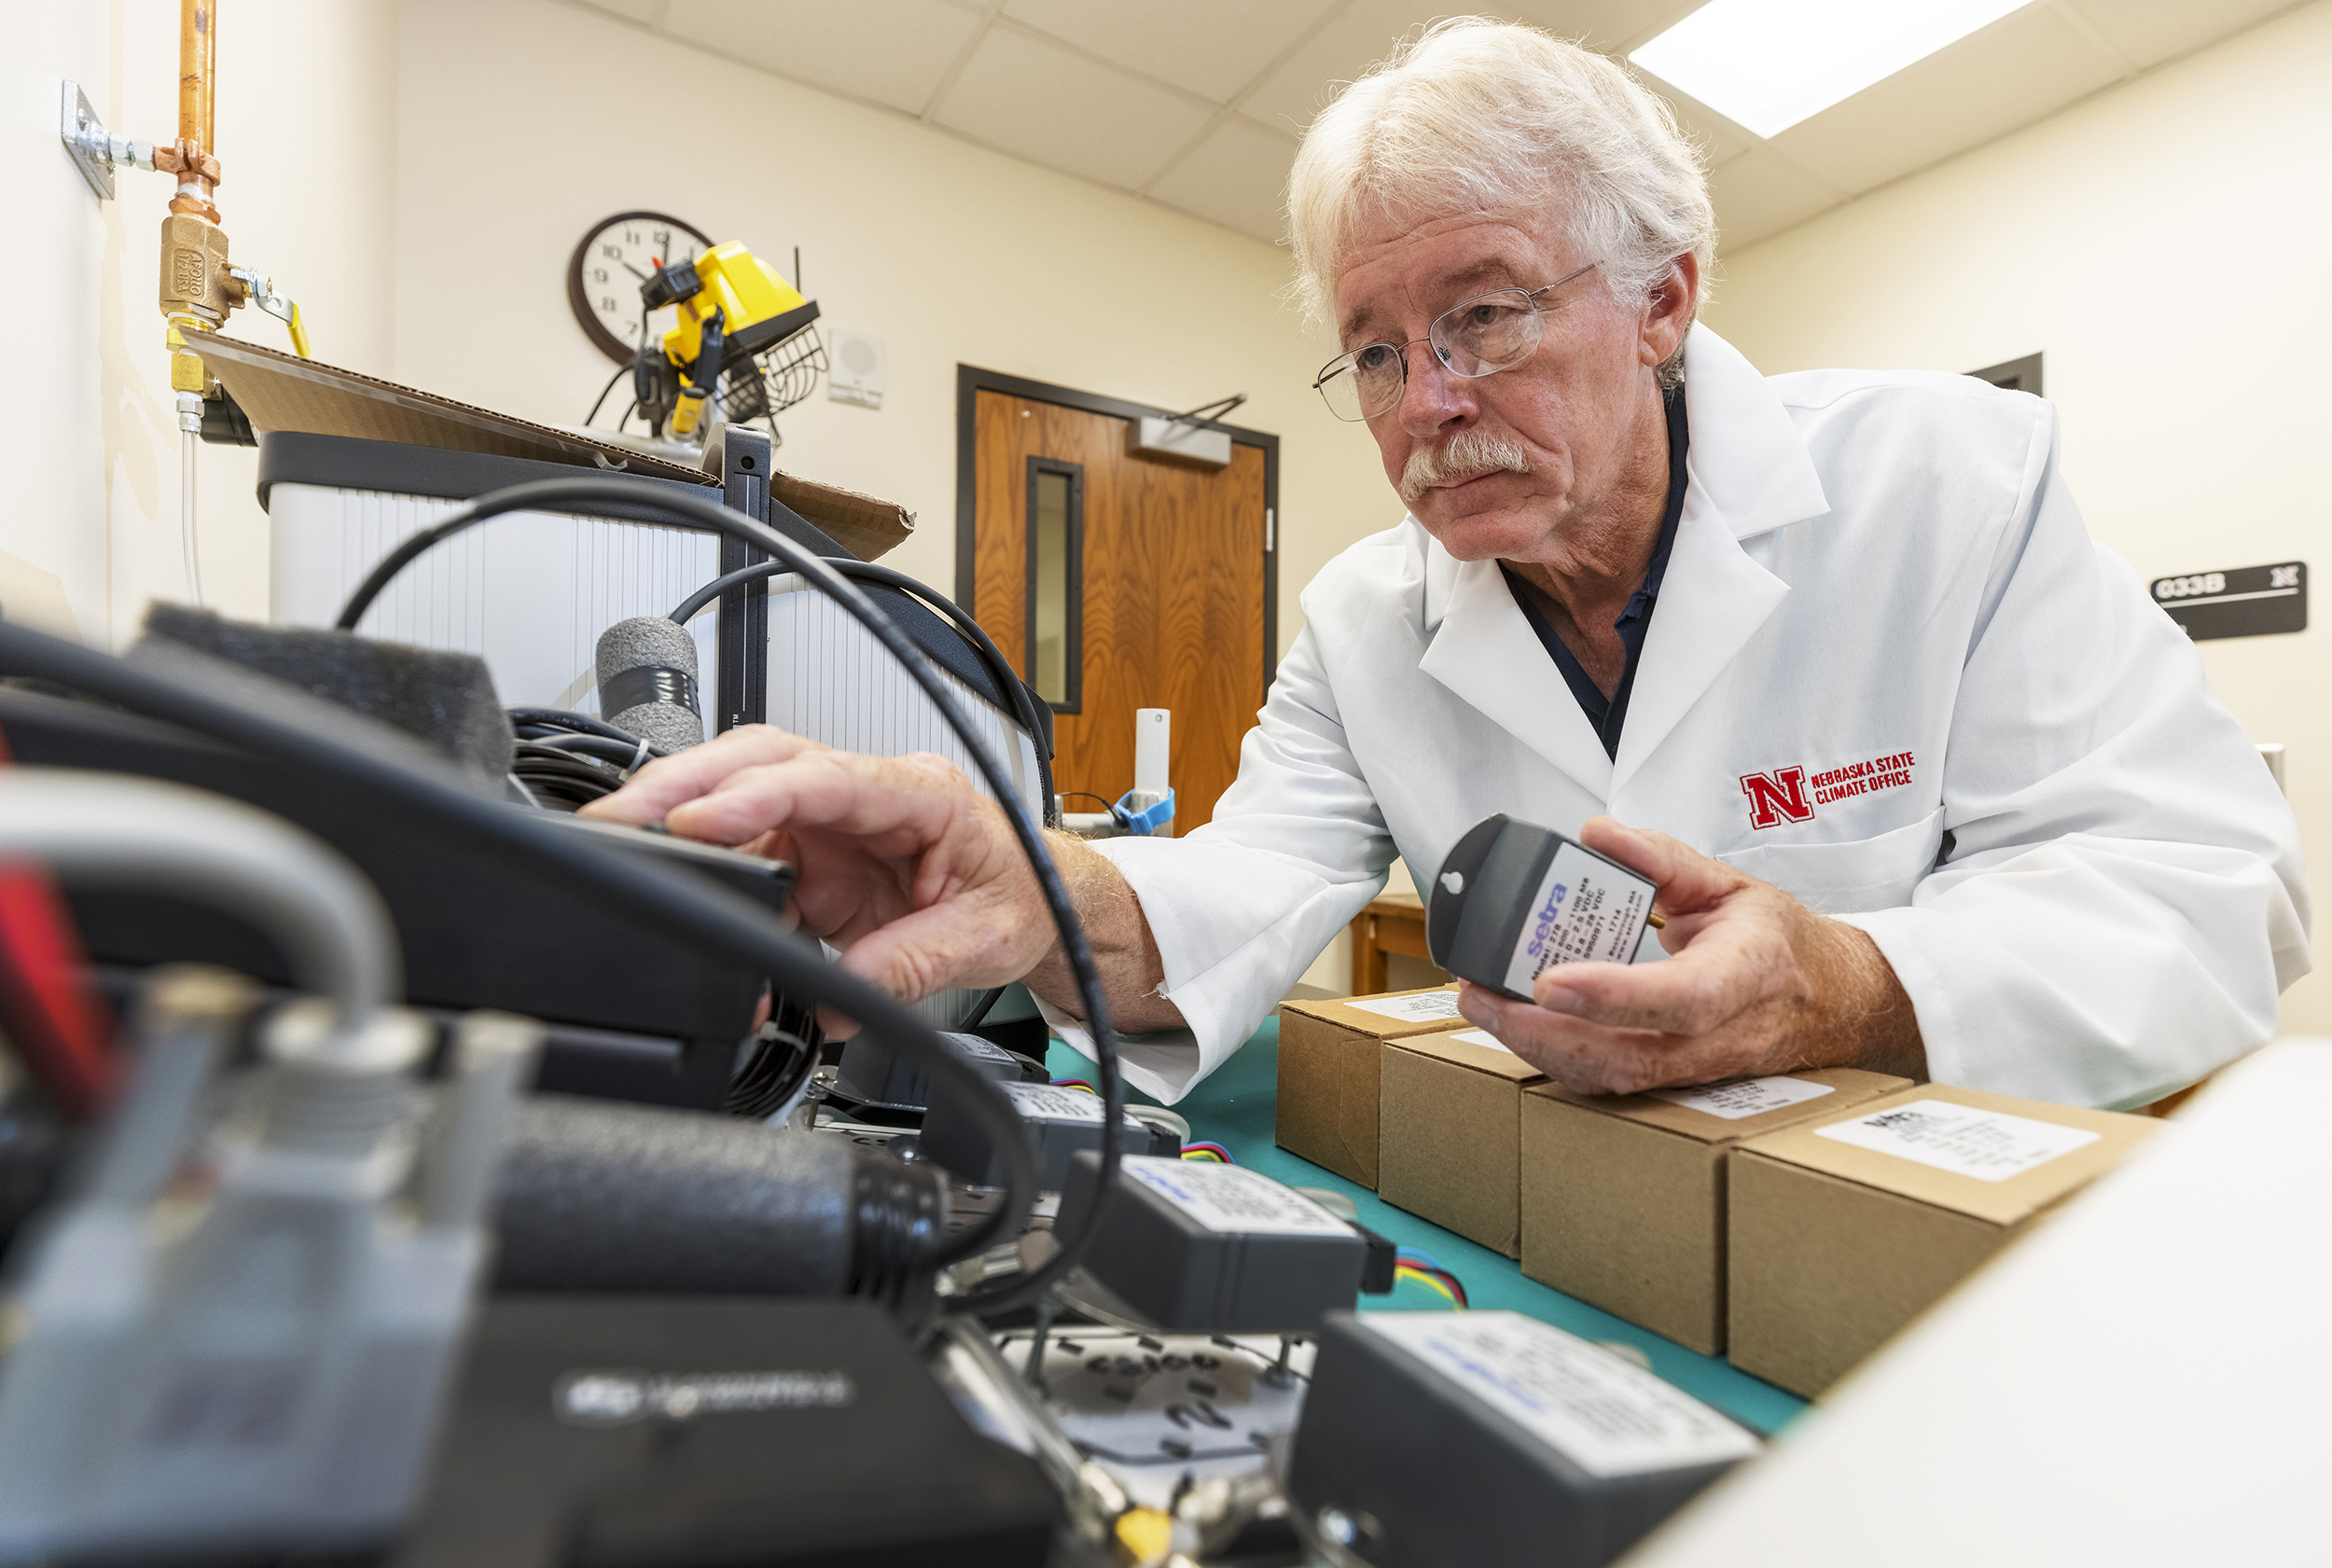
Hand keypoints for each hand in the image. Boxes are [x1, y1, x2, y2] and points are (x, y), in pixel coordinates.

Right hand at [581, 726, 1051, 1034]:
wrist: (1043, 905)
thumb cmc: (1024, 896)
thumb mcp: (987, 939)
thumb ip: (913, 963)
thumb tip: (844, 994)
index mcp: (921, 793)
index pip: (827, 779)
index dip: (756, 794)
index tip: (699, 819)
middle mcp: (870, 794)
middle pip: (763, 763)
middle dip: (685, 782)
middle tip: (621, 816)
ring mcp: (837, 823)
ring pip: (742, 799)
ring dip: (682, 820)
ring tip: (625, 852)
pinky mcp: (816, 858)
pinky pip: (751, 857)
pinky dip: (713, 880)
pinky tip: (684, 899)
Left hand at [1455, 816, 1922, 1093]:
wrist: (1834, 1002)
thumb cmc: (1780, 942)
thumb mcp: (1731, 883)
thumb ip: (1663, 858)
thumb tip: (1599, 834)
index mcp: (1748, 971)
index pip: (1681, 996)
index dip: (1613, 996)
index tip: (1548, 980)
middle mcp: (1724, 1033)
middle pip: (1631, 1055)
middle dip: (1547, 1033)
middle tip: (1482, 994)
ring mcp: (1701, 1069)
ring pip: (1616, 1079)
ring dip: (1542, 1051)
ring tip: (1484, 1008)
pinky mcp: (1676, 1083)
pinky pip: (1613, 1083)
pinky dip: (1559, 1061)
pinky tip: (1518, 1029)